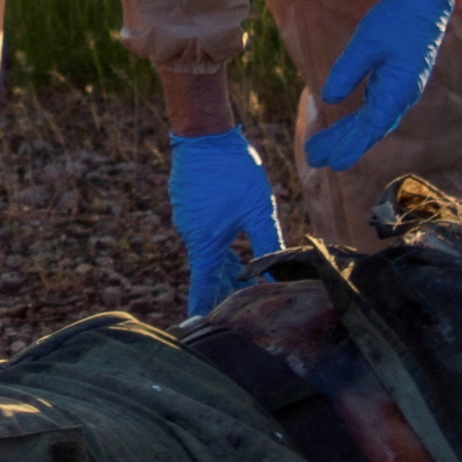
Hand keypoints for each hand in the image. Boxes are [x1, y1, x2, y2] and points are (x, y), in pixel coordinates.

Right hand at [165, 130, 285, 320]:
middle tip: (239, 299)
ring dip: (223, 257)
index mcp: (205, 243)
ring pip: (206, 245)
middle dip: (224, 284)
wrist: (204, 133)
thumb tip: (276, 275)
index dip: (205, 308)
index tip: (203, 327)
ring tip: (240, 267)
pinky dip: (215, 234)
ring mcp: (185, 216)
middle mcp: (190, 234)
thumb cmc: (233, 171)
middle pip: (208, 268)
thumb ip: (267, 245)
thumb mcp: (258, 211)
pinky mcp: (185, 200)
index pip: (204, 286)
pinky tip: (230, 226)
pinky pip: (201, 226)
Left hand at [301, 0, 458, 173]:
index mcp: (397, 89)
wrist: (425, 2)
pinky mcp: (394, 82)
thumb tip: (328, 98)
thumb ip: (348, 70)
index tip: (333, 163)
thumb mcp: (366, 42)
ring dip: (346, 135)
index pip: (372, 126)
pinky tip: (341, 129)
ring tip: (319, 149)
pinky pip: (373, 109)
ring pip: (370, 121)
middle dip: (341, 145)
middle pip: (369, 129)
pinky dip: (356, 122)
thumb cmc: (396, 19)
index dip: (351, 146)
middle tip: (313, 159)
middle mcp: (401, 96)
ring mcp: (399, 90)